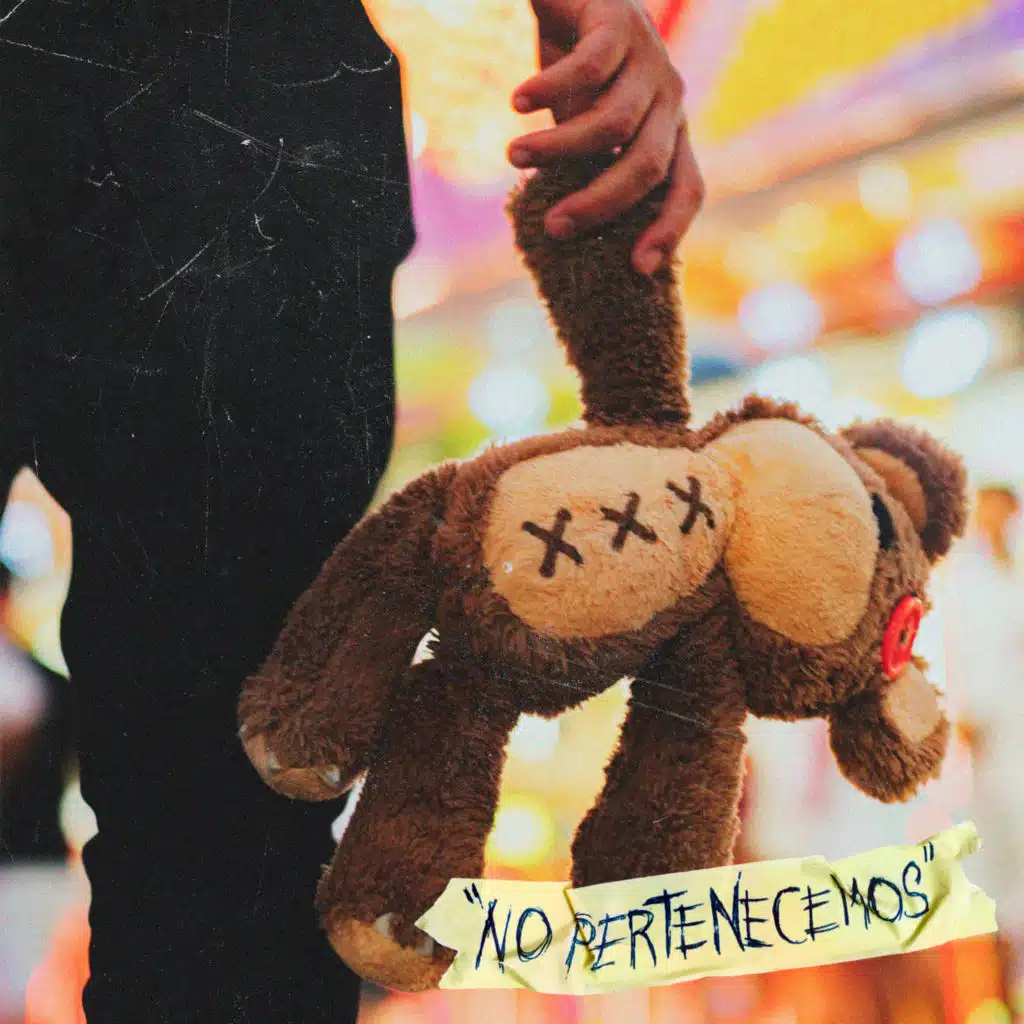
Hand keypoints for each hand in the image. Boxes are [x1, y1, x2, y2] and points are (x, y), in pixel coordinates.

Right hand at [510, 0, 703, 274]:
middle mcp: (670, 97)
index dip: (668, 231)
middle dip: (600, 205)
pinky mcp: (619, 22)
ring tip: (514, 156)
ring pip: (612, 125)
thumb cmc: (576, 65)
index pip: (687, 188)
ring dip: (559, 149)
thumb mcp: (586, 123)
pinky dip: (547, 89)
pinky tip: (518, 100)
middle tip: (553, 227)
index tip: (636, 268)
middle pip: (647, 167)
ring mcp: (650, 58)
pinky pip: (587, 70)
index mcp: (669, 128)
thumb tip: (560, 225)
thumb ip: (586, 165)